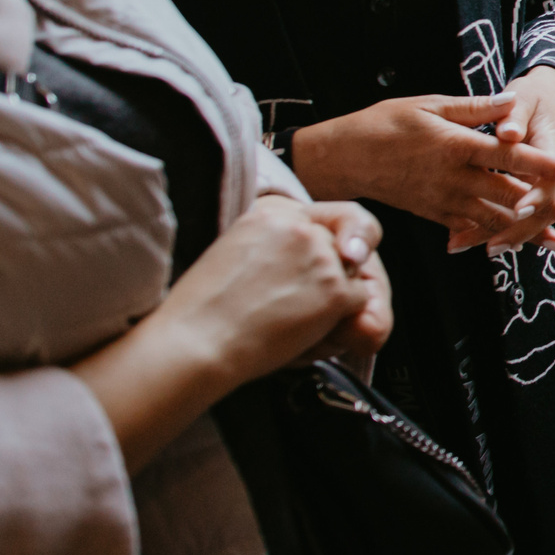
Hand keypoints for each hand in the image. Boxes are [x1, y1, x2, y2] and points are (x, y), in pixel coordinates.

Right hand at [70, 194, 389, 471]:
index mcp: (270, 212)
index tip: (326, 260)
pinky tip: (303, 329)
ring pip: (352, 276)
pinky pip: (360, 302)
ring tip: (288, 319)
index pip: (322, 220)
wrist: (195, 342)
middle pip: (339, 249)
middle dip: (325, 277)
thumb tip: (302, 260)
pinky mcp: (336, 288)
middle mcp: (299, 225)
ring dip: (332, 300)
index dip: (328, 243)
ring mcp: (321, 255)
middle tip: (289, 305)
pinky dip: (341, 320)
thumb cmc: (202, 313)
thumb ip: (274, 246)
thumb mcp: (234, 254)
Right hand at [291, 78, 554, 252]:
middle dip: (544, 207)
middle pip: (507, 195)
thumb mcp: (428, 104)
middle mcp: (453, 178)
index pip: (507, 156)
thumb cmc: (385, 124)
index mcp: (455, 145)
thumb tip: (511, 101)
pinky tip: (515, 246)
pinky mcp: (433, 213)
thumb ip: (474, 108)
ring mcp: (443, 200)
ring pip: (491, 220)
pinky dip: (493, 238)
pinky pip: (467, 229)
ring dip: (526, 231)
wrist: (342, 158)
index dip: (540, 164)